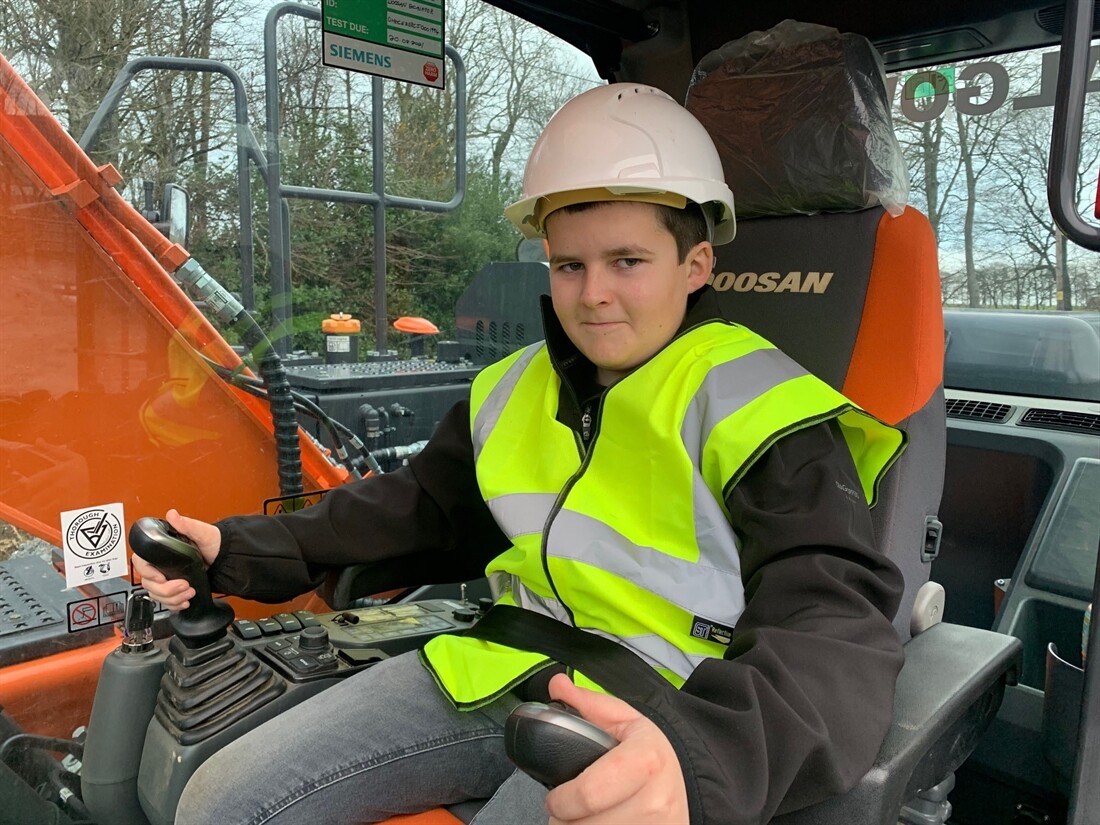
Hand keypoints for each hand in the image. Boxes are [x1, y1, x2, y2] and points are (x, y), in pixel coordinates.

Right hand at [130, 509, 220, 610]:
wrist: (226, 559)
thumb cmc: (214, 543)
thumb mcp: (202, 532)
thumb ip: (187, 525)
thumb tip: (172, 515)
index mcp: (162, 550)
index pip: (141, 562)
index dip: (147, 572)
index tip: (161, 577)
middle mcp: (161, 564)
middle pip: (148, 582)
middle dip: (166, 589)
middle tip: (184, 585)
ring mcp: (166, 577)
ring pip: (156, 594)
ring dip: (172, 598)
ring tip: (190, 592)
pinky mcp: (173, 589)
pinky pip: (165, 602)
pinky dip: (174, 604)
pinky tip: (185, 602)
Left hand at [544, 674, 688, 824]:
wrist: (688, 777)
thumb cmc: (649, 750)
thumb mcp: (623, 720)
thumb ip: (586, 703)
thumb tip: (556, 684)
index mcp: (645, 759)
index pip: (588, 793)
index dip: (562, 800)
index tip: (555, 798)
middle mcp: (656, 799)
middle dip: (567, 819)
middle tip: (569, 808)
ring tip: (586, 815)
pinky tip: (603, 823)